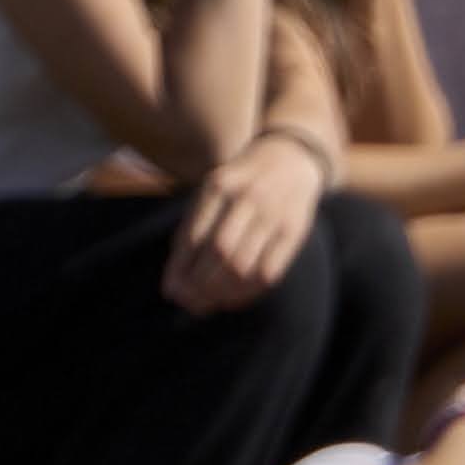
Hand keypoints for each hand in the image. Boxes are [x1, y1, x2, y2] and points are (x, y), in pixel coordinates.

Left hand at [165, 129, 323, 314]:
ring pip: (243, 266)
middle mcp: (246, 199)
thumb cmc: (240, 184)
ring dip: (222, 292)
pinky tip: (232, 300)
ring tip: (207, 305)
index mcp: (218, 186)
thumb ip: (193, 228)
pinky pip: (268, 272)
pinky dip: (247, 292)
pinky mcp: (293, 233)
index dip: (181, 268)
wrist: (290, 160)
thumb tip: (174, 281)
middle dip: (200, 284)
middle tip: (189, 304)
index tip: (171, 292)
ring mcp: (272, 216)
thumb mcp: (213, 191)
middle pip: (219, 253)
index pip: (194, 236)